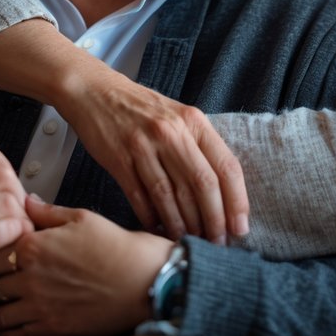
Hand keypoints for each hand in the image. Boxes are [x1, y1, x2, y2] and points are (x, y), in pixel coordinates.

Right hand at [0, 136, 31, 303]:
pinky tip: (13, 236)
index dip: (3, 164)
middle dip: (17, 192)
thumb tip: (16, 175)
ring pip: (5, 202)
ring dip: (21, 215)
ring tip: (18, 223)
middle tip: (19, 207)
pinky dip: (16, 232)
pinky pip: (1, 230)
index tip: (6, 183)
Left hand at [0, 195, 173, 335]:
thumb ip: (47, 212)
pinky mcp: (51, 328)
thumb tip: (27, 202)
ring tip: (6, 304)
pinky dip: (9, 334)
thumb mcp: (82, 217)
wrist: (144, 279)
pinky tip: (14, 326)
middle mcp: (30, 276)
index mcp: (34, 245)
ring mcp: (38, 305)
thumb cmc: (118, 248)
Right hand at [60, 68, 249, 243]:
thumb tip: (222, 195)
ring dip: (182, 225)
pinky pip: (140, 196)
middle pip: (202, 184)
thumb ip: (199, 147)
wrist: (95, 92)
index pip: (226, 166)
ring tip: (188, 241)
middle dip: (213, 221)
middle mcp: (172, 132)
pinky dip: (151, 218)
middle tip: (215, 243)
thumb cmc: (142, 109)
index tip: (239, 228)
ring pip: (170, 195)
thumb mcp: (178, 116)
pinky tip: (157, 230)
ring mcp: (144, 145)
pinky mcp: (119, 158)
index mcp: (194, 121)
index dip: (236, 202)